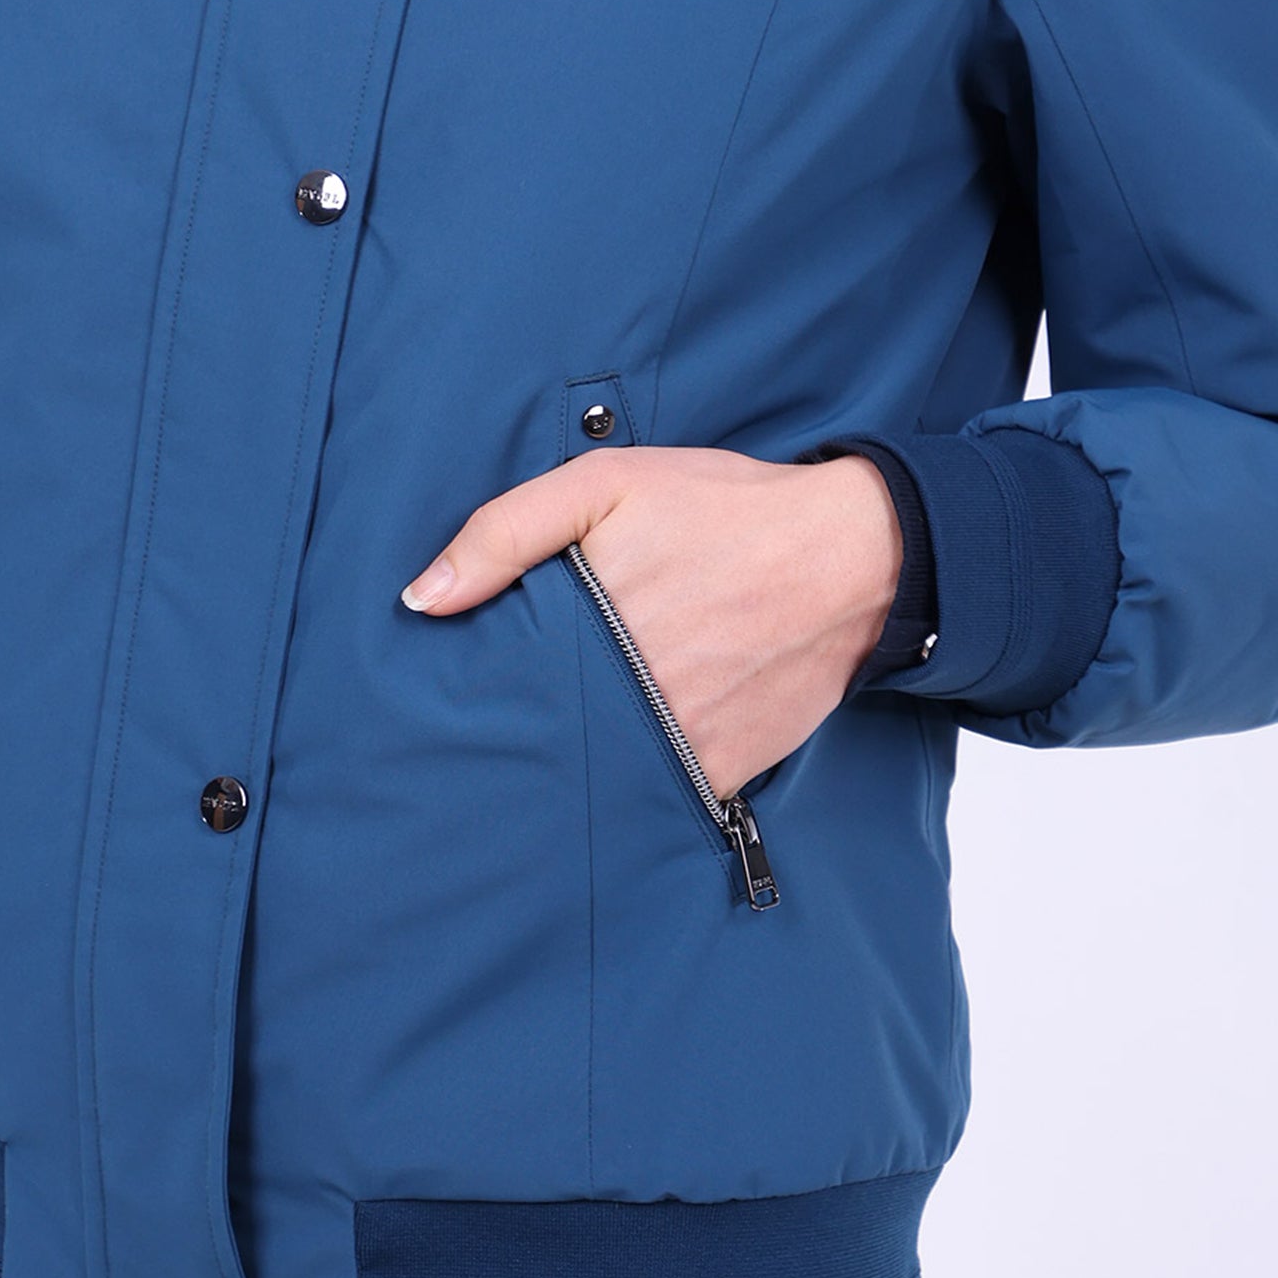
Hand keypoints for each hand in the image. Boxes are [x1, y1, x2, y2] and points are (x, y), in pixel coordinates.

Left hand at [404, 448, 902, 798]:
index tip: (443, 703)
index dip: (469, 696)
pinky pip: (658, 793)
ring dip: (572, 762)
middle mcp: (633, 699)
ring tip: (550, 743)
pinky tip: (618, 756)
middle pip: (539, 739)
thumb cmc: (724, 508)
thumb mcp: (606, 483)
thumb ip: (506, 532)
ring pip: (595, 774)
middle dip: (513, 735)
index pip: (496, 688)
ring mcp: (682, 744)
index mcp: (590, 629)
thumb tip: (423, 599)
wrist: (854, 555)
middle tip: (482, 733)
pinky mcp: (725, 773)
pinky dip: (634, 781)